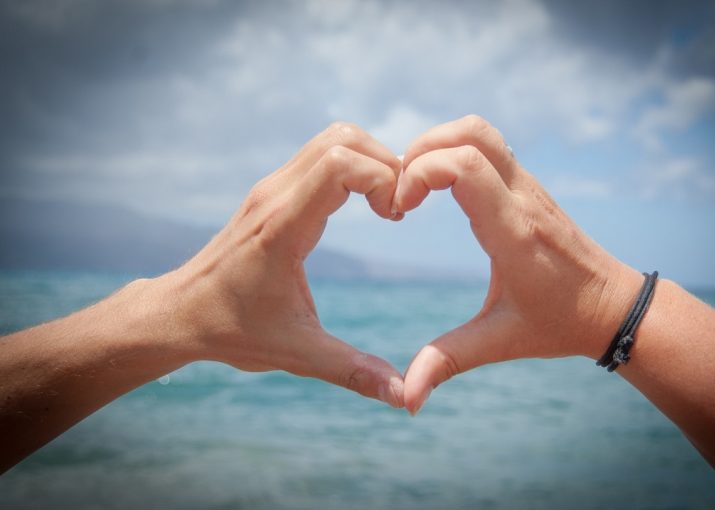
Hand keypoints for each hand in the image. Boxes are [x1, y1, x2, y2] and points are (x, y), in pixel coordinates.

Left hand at [154, 122, 404, 406]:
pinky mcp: (271, 192)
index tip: (395, 218)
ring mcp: (271, 188)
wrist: (179, 313)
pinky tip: (362, 205)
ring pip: (332, 138)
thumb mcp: (297, 354)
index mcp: (283, 227)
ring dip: (369, 160)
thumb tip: (404, 396)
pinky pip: (320, 155)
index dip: (383, 178)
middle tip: (398, 209)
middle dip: (385, 163)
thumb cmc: (232, 331)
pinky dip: (352, 165)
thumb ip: (352, 371)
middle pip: (343, 138)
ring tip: (385, 205)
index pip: (341, 163)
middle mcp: (275, 195)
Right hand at [395, 115, 643, 413]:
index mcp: (513, 231)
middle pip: (470, 132)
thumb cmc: (559, 323)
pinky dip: (454, 150)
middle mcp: (522, 197)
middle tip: (400, 190)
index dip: (419, 173)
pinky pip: (488, 144)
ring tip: (415, 184)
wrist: (614, 306)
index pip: (464, 165)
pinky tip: (439, 187)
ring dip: (438, 143)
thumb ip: (447, 363)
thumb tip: (406, 401)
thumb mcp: (499, 342)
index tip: (400, 208)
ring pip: (480, 130)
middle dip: (420, 150)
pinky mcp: (527, 185)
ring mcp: (528, 185)